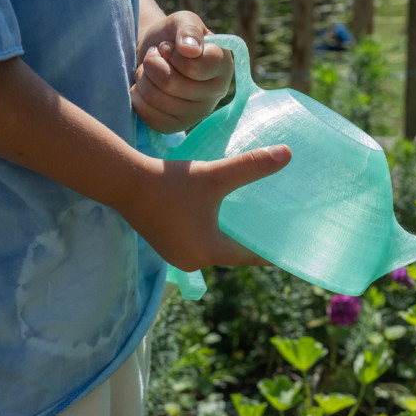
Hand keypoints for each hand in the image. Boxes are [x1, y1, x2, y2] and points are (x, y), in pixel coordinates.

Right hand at [120, 144, 291, 270]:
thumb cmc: (171, 182)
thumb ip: (251, 166)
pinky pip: (199, 245)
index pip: (250, 256)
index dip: (270, 251)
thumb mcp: (215, 175)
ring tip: (252, 226)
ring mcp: (177, 256)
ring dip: (231, 240)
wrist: (125, 180)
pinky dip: (213, 236)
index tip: (290, 248)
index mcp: (209, 252)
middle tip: (276, 232)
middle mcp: (193, 261)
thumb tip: (287, 154)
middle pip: (233, 256)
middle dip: (252, 244)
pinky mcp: (166, 246)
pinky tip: (222, 222)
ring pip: (215, 251)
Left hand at [132, 11, 232, 133]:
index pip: (194, 67)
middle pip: (171, 84)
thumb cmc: (172, 36)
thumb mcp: (182, 20)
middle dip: (153, 63)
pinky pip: (149, 116)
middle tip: (155, 56)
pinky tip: (146, 87)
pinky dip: (138, 96)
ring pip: (157, 99)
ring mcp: (198, 114)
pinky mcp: (177, 127)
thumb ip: (189, 28)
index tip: (171, 47)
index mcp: (224, 66)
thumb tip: (191, 50)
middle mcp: (216, 93)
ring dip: (144, 78)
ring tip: (150, 70)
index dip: (173, 54)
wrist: (156, 53)